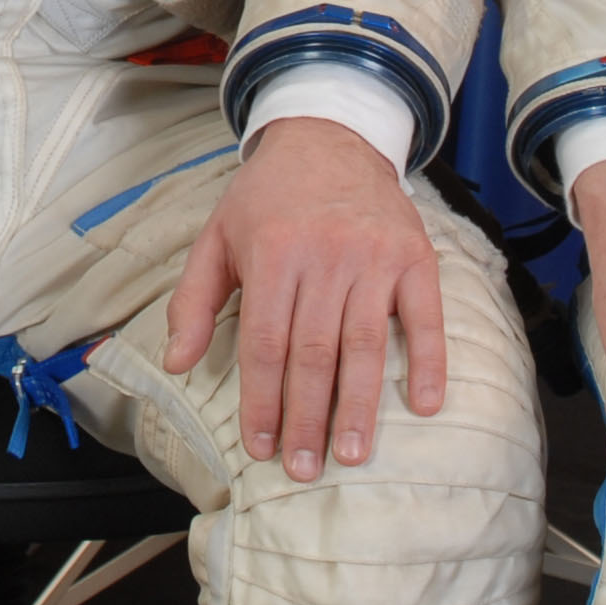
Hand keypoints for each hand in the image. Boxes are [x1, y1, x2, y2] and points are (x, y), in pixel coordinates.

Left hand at [164, 116, 448, 481]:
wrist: (330, 136)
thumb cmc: (268, 196)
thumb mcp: (217, 236)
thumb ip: (192, 300)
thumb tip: (177, 364)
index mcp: (273, 253)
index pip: (265, 343)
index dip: (262, 401)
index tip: (262, 447)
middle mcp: (325, 255)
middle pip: (314, 352)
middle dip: (307, 417)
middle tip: (305, 468)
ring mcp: (374, 256)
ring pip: (366, 344)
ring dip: (359, 406)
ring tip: (351, 454)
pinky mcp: (414, 256)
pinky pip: (425, 317)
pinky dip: (428, 362)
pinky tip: (424, 405)